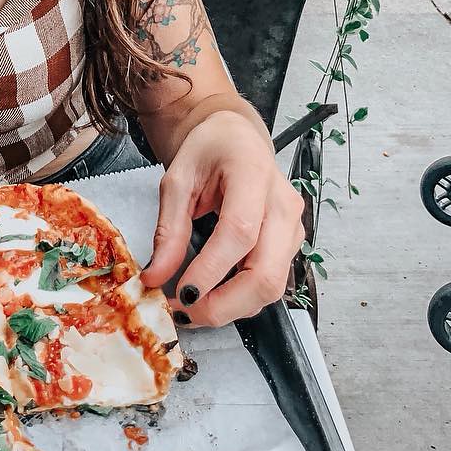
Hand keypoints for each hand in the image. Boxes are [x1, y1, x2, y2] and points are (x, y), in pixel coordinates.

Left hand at [138, 109, 305, 326]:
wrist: (237, 138)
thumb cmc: (208, 152)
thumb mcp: (177, 179)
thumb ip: (169, 228)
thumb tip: (156, 276)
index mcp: (253, 174)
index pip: (240, 232)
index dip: (212, 270)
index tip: (181, 293)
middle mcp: (284, 204)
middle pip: (266, 273)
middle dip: (224, 304)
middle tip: (183, 313)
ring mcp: (294, 227)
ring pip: (272, 287)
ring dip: (232, 308)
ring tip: (191, 309)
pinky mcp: (292, 244)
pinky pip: (271, 283)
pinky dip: (241, 299)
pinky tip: (212, 298)